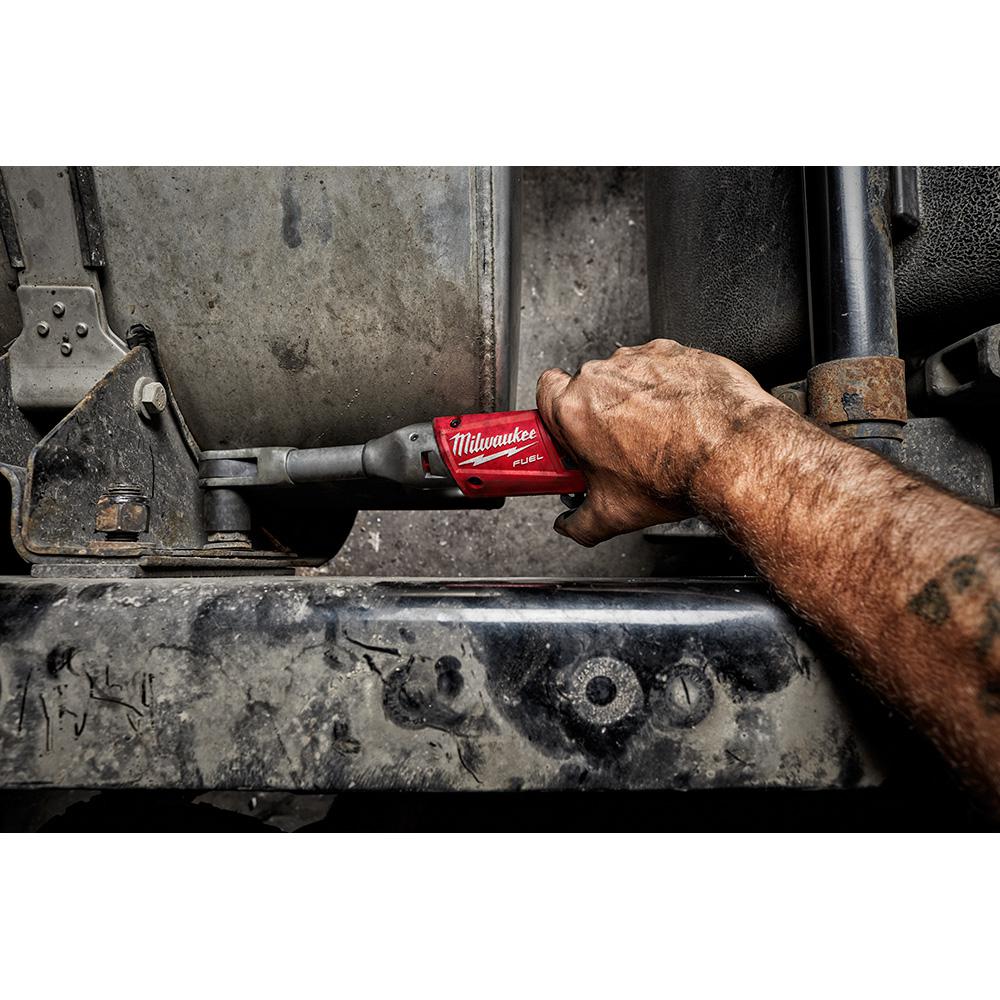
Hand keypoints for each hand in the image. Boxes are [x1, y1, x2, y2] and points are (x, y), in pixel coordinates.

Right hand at [536, 338, 782, 544]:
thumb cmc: (675, 475)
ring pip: (627, 375)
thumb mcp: (614, 515)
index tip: (570, 432)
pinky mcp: (677, 352)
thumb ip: (579, 523)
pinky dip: (670, 386)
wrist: (732, 454)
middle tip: (619, 443)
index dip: (556, 412)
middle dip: (601, 412)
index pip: (545, 391)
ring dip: (636, 397)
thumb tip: (571, 526)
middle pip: (589, 387)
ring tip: (658, 432)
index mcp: (575, 410)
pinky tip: (682, 415)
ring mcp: (641, 360)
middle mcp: (604, 377)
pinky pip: (664, 366)